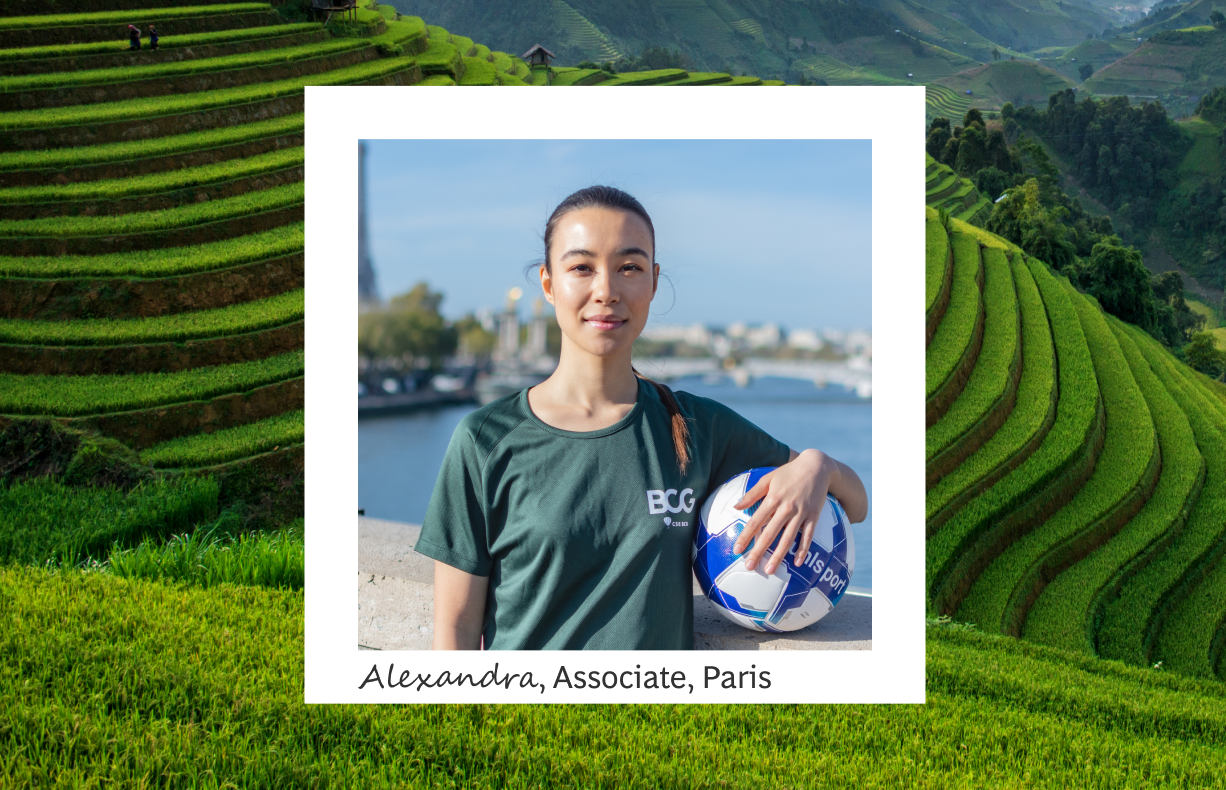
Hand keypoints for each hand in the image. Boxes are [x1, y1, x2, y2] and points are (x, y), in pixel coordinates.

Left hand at [731, 449, 862, 574]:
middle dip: (758, 551)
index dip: (745, 536)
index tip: (737, 550)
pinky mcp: (814, 516)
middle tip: (750, 566)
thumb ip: (752, 494)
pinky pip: (808, 536)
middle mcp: (786, 507)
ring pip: (788, 538)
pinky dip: (803, 550)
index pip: (756, 521)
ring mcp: (801, 513)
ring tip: (770, 570)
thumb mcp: (768, 479)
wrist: (817, 466)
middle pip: (770, 533)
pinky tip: (798, 563)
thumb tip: (736, 507)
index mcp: (773, 498)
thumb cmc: (789, 472)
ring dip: (779, 556)